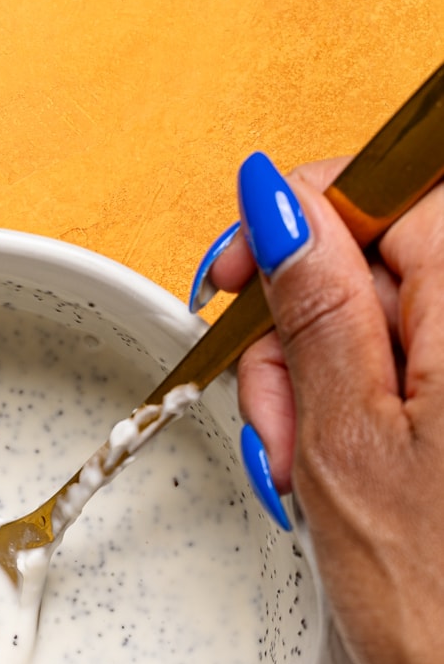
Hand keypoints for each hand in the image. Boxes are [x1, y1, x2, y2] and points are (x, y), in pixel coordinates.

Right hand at [192, 152, 443, 663]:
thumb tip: (281, 203)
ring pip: (397, 325)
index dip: (296, 219)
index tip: (240, 272)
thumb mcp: (347, 441)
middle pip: (387, 258)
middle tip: (283, 423)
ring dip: (332, 385)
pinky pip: (423, 377)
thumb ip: (316, 305)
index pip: (385, 184)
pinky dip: (373, 414)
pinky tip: (350, 479)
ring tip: (312, 472)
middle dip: (308, 329)